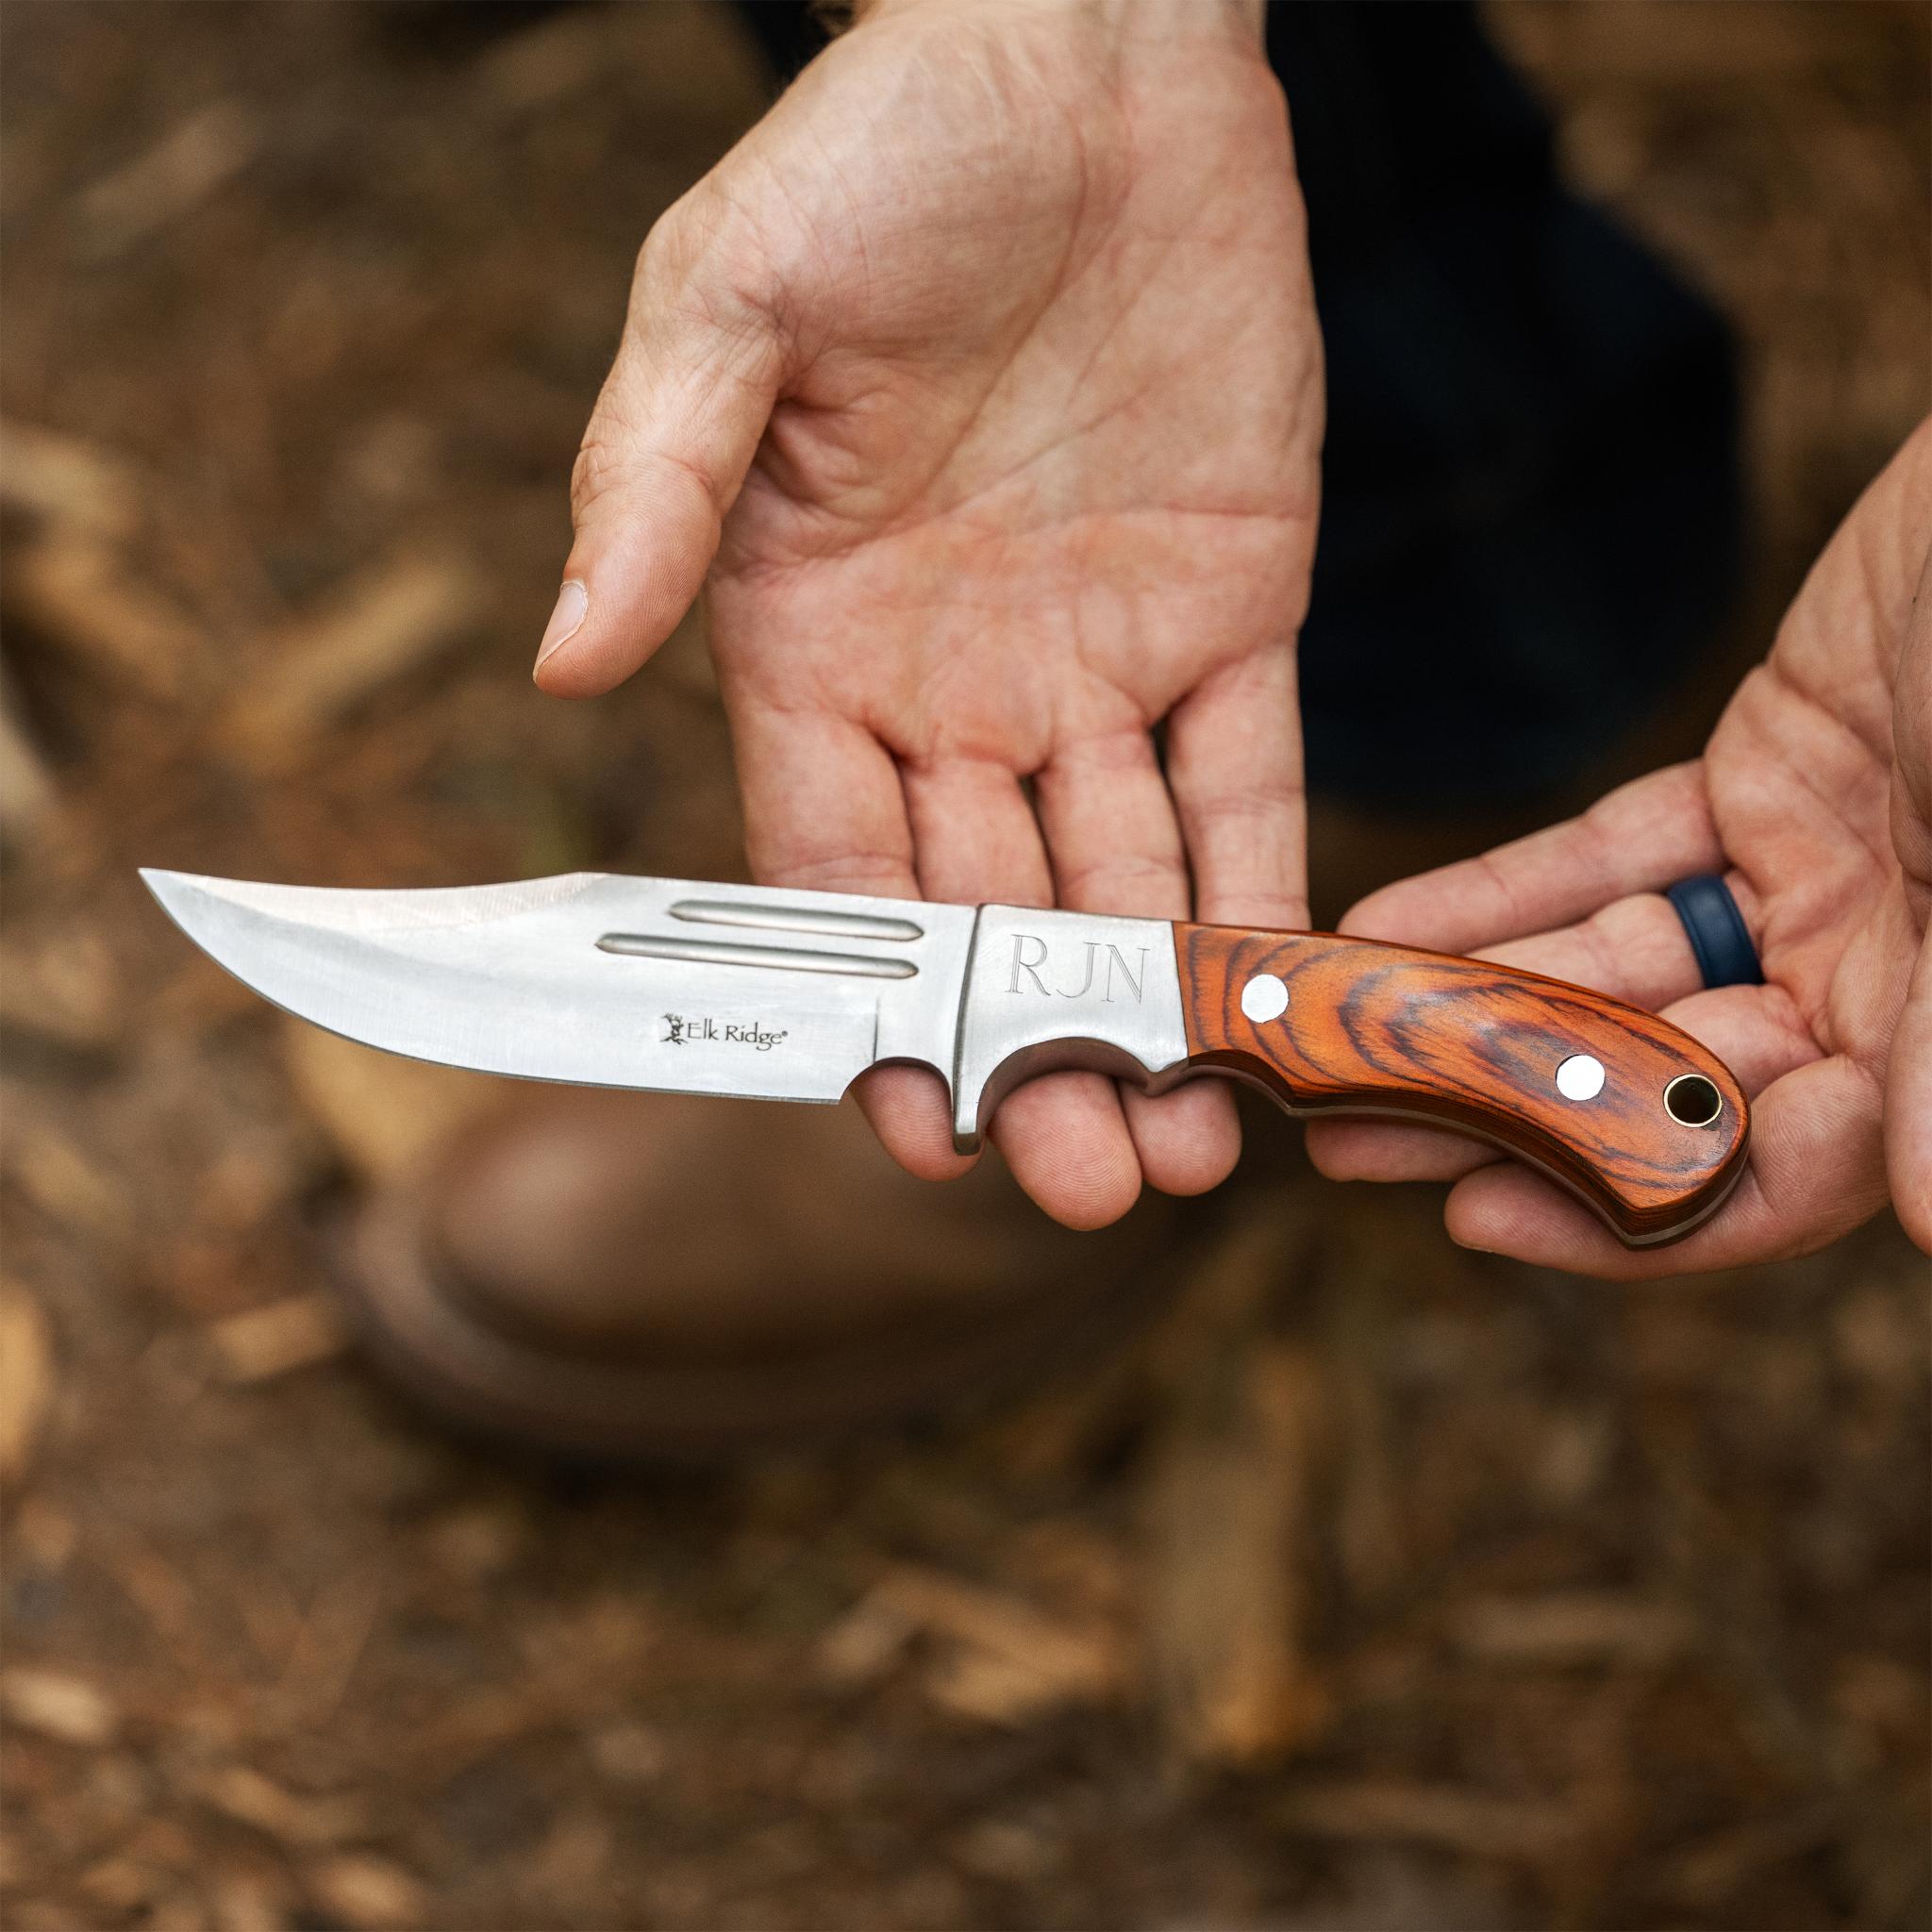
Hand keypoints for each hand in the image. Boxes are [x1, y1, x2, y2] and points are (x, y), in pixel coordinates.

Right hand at [533, 0, 1320, 1226]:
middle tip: (1085, 1183)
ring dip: (1155, 1016)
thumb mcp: (725, 303)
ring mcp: (1096, 657)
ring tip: (1191, 1152)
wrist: (1080, 52)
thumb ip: (653, 489)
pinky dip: (1261, 889)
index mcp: (810, 642)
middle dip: (1035, 1056)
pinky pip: (1245, 775)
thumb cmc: (877, 156)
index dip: (869, 1009)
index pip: (830, 869)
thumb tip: (564, 665)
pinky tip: (1277, 1002)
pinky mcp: (1231, 609)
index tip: (911, 1128)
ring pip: (1124, 879)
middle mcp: (951, 683)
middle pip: (988, 915)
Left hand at [1307, 419, 1931, 1271]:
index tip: (1478, 1222)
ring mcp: (1808, 882)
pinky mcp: (1752, 785)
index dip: (1633, 1213)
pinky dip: (1501, 892)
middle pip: (1656, 1078)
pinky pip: (1604, 857)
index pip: (1775, 1168)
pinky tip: (1382, 927)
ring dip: (1468, 1002)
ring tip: (1325, 1031)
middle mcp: (1870, 975)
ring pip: (1608, 970)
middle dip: (1497, 1111)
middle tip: (1341, 1138)